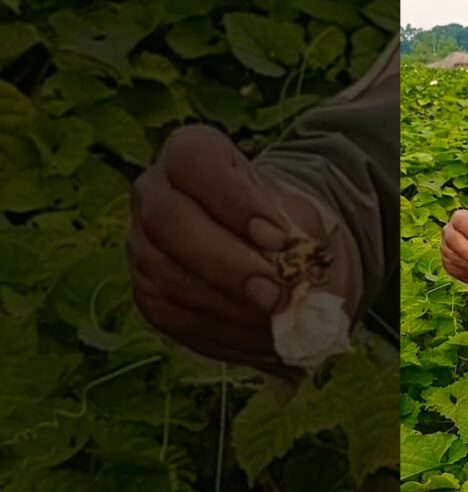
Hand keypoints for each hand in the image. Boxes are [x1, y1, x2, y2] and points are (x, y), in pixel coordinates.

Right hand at [127, 125, 320, 379]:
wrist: (270, 253)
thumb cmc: (283, 223)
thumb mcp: (300, 216)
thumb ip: (299, 235)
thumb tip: (293, 272)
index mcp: (190, 155)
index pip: (194, 162)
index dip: (234, 200)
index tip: (277, 236)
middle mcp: (153, 195)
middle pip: (170, 222)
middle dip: (228, 264)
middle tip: (275, 294)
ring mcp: (143, 248)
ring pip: (172, 278)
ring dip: (233, 307)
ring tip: (280, 319)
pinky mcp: (149, 296)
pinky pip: (179, 319)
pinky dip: (227, 332)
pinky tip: (262, 336)